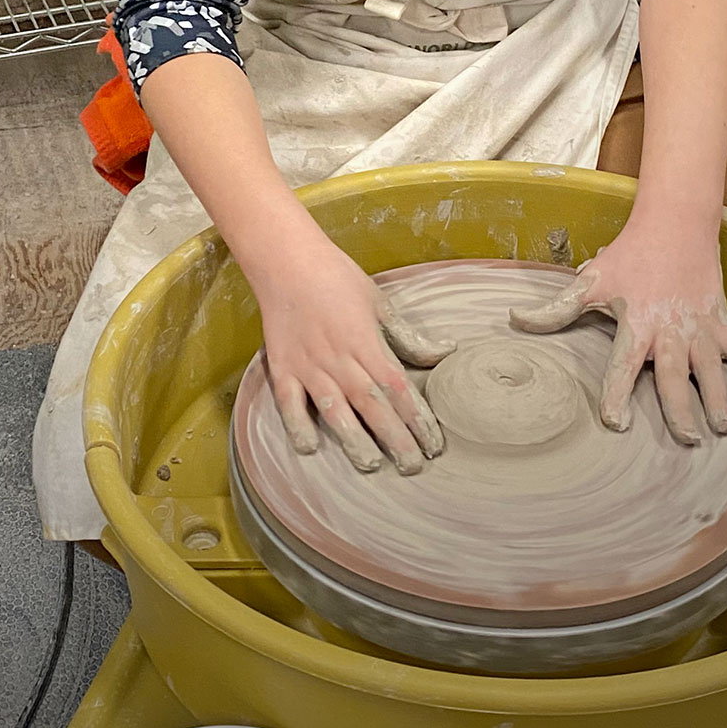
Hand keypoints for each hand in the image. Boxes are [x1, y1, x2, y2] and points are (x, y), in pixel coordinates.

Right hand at [246, 230, 453, 474]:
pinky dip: (299, 426)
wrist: (287, 261)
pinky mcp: (282, 368)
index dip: (418, 419)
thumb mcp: (378, 302)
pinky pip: (290, 404)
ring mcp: (309, 366)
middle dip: (396, 439)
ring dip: (354, 441)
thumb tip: (444, 352)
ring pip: (335, 411)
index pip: (398, 388)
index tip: (434, 443)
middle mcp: (339, 359)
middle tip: (414, 466)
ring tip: (371, 466)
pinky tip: (311, 447)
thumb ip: (407, 335)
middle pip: (373, 406)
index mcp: (366, 342)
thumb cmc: (336, 277)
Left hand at [510, 213, 726, 443]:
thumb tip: (515, 321)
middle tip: (686, 438)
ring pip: (712, 370)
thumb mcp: (590, 281)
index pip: (623, 366)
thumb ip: (556, 309)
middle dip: (680, 408)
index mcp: (637, 324)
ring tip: (723, 429)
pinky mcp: (723, 323)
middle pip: (675, 376)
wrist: (674, 224)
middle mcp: (671, 331)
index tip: (616, 422)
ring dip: (718, 399)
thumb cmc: (629, 257)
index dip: (617, 394)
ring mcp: (701, 328)